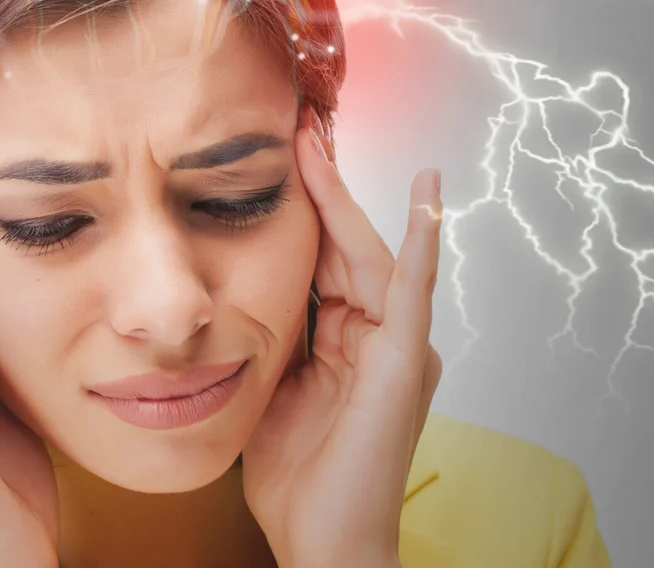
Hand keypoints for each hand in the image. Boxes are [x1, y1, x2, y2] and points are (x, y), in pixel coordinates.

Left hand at [241, 107, 443, 567]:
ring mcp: (399, 346)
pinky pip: (416, 290)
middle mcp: (382, 335)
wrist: (323, 541)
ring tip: (318, 144)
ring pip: (372, 254)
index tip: (277, 154)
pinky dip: (424, 239)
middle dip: (321, 185)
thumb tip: (227, 291)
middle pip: (347, 245)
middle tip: (296, 126)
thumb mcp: (266, 386)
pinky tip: (426, 193)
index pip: (322, 258)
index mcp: (349, 340)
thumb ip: (263, 336)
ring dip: (345, 197)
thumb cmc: (297, 479)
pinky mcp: (405, 361)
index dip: (302, 207)